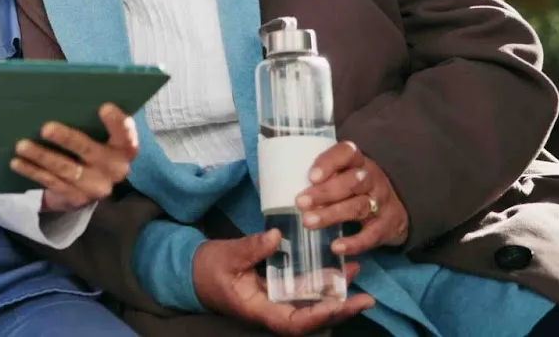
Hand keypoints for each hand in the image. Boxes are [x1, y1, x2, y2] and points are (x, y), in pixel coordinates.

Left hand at [10, 103, 138, 212]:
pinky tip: (17, 162)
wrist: (87, 185)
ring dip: (42, 156)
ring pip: (67, 170)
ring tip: (22, 145)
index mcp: (124, 148)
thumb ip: (89, 119)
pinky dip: (33, 171)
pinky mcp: (76, 198)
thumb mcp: (97, 134)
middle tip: (46, 128)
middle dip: (67, 139)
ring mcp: (96, 187)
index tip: (104, 107)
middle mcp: (115, 169)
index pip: (126, 134)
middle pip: (90, 151)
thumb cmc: (90, 146)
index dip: (117, 122)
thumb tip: (60, 93)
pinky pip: (52, 183)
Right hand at [192, 230, 373, 335]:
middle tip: (365, 297)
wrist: (193, 273)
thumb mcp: (227, 256)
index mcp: (259, 310)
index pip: (294, 323)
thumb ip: (252, 248)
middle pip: (311, 320)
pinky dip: (320, 282)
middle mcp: (272, 311)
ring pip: (311, 306)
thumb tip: (276, 236)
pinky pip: (303, 292)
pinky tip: (335, 268)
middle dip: (339, 310)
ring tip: (354, 272)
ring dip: (335, 294)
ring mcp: (276, 302)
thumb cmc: (208, 268)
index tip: (340, 303)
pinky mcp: (277, 291)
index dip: (320, 316)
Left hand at [296, 141, 410, 256]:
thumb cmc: (355, 190)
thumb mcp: (343, 175)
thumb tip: (279, 182)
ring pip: (358, 206)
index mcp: (358, 162)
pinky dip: (354, 242)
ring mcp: (382, 202)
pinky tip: (336, 247)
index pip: (347, 153)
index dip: (329, 163)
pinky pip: (371, 235)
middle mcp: (372, 179)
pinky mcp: (386, 226)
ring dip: (331, 214)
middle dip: (324, 192)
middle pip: (351, 182)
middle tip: (300, 202)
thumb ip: (321, 176)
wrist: (394, 212)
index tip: (311, 176)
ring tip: (308, 222)